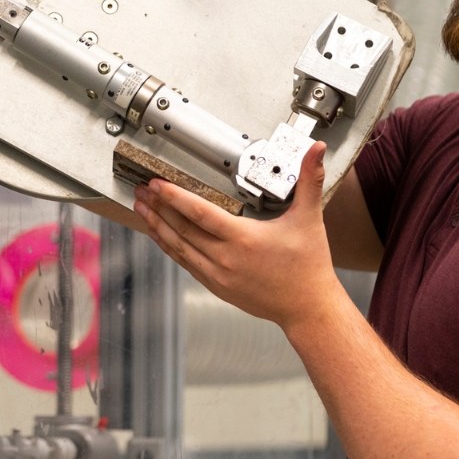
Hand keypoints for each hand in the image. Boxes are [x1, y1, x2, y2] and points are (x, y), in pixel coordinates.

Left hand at [134, 142, 348, 329]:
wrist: (307, 308)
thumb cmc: (308, 266)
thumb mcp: (309, 219)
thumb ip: (310, 181)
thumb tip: (317, 150)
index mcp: (242, 239)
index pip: (199, 213)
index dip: (175, 197)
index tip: (158, 184)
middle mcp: (225, 258)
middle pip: (181, 229)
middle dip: (158, 207)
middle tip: (141, 190)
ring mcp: (218, 275)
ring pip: (179, 248)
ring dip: (158, 227)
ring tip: (141, 209)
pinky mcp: (217, 287)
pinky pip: (186, 264)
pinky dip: (170, 248)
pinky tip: (161, 236)